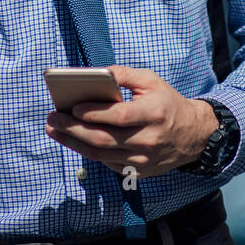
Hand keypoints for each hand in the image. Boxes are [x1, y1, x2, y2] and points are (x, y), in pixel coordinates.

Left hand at [45, 65, 219, 178]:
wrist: (192, 135)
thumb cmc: (167, 103)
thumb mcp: (151, 80)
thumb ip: (125, 75)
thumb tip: (98, 73)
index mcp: (153, 113)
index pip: (119, 116)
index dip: (95, 113)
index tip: (72, 107)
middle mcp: (148, 140)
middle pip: (104, 138)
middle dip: (73, 129)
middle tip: (52, 120)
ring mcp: (143, 160)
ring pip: (101, 154)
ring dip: (74, 143)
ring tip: (54, 130)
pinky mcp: (138, 172)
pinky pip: (107, 163)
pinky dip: (88, 152)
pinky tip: (73, 140)